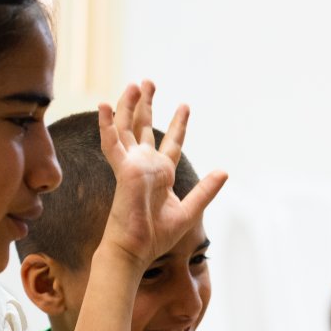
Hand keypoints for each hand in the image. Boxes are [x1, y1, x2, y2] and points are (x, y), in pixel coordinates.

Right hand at [97, 80, 226, 267]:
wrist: (137, 249)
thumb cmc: (158, 235)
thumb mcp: (190, 210)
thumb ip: (206, 189)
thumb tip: (225, 171)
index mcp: (161, 173)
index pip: (170, 142)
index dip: (177, 124)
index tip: (184, 106)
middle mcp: (145, 165)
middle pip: (144, 127)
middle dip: (147, 104)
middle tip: (148, 82)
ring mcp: (132, 165)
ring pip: (127, 128)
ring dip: (129, 105)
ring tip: (134, 84)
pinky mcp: (122, 170)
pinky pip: (111, 143)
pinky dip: (107, 124)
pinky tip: (105, 104)